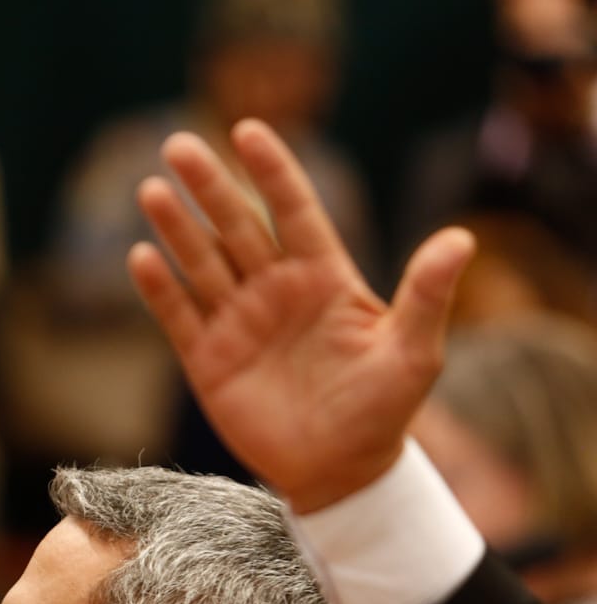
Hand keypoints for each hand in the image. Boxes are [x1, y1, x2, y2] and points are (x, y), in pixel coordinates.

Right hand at [127, 119, 475, 512]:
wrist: (339, 472)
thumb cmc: (382, 410)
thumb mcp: (414, 353)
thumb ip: (426, 295)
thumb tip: (462, 239)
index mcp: (324, 278)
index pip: (295, 211)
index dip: (273, 171)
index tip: (248, 130)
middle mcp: (275, 290)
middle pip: (237, 226)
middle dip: (209, 186)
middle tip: (180, 145)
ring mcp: (238, 322)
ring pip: (201, 262)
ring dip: (177, 227)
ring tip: (152, 190)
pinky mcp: (208, 360)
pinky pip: (178, 316)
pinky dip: (159, 289)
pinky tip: (141, 257)